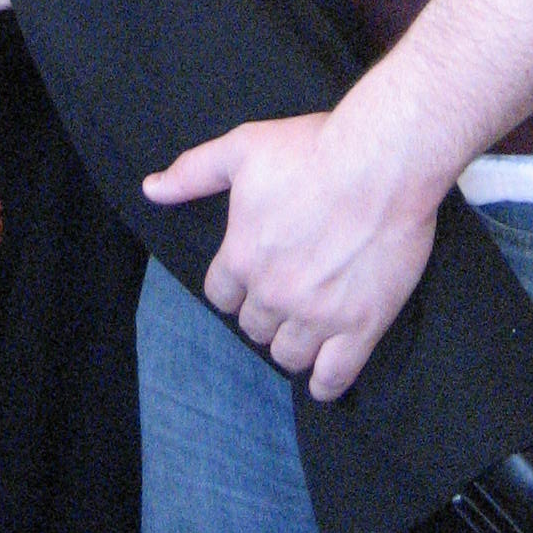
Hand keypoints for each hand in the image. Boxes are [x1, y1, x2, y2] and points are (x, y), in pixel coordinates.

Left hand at [143, 107, 441, 399]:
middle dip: (263, 312)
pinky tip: (324, 377)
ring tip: (304, 327)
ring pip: (289, 354)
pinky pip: (334, 376)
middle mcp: (274, 294)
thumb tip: (150, 190)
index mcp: (242, 257)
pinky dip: (325, 383)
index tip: (249, 277)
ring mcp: (318, 314)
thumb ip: (192, 173)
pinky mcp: (361, 325)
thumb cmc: (312, 149)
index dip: (233, 287)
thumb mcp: (241, 149)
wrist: (382, 162)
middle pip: (253, 327)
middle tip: (285, 293)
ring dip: (291, 344)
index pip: (220, 296)